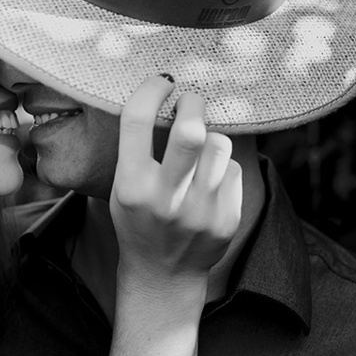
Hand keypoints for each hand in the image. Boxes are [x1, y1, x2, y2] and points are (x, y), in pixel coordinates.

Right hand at [110, 76, 242, 302]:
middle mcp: (165, 199)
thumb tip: (164, 90)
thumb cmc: (139, 218)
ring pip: (219, 144)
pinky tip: (210, 182)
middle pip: (189, 132)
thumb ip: (137, 149)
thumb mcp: (122, 187)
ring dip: (211, 136)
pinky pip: (233, 170)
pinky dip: (222, 167)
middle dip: (193, 103)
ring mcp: (199, 212)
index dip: (151, 89)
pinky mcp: (226, 220)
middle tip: (191, 100)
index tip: (161, 81)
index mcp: (130, 186)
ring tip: (202, 146)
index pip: (136, 120)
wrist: (162, 274)